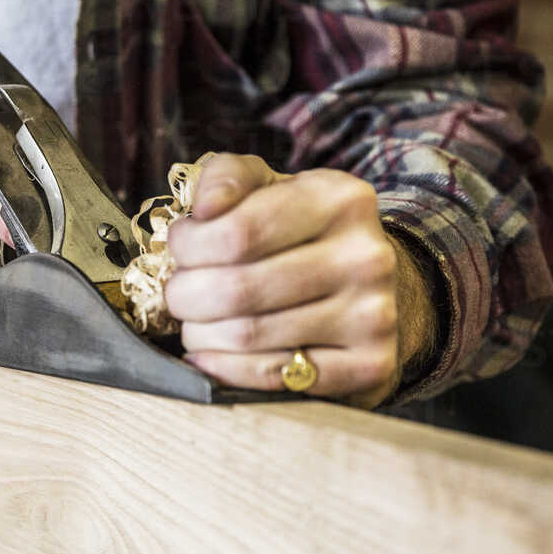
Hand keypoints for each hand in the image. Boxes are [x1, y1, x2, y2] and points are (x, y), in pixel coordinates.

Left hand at [165, 154, 434, 407]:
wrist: (365, 282)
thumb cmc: (297, 231)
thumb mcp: (267, 186)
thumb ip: (226, 178)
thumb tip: (204, 207)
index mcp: (340, 200)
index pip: (236, 233)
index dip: (188, 246)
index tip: (180, 248)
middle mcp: (366, 256)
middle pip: (237, 289)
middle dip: (186, 295)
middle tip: (179, 294)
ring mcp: (373, 315)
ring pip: (248, 334)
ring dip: (199, 333)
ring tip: (196, 321)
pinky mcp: (370, 364)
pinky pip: (272, 376)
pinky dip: (224, 369)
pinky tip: (209, 355)